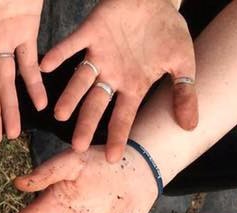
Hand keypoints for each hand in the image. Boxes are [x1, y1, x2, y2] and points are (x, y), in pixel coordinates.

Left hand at [41, 0, 196, 155]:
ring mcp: (100, 53)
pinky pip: (71, 44)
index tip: (112, 158)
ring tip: (59, 114)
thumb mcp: (184, 63)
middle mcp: (112, 74)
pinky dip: (59, 53)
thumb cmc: (169, 32)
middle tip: (76, 146)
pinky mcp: (90, 31)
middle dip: (86, 123)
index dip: (117, 136)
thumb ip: (185, 93)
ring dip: (70, 95)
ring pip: (80, 79)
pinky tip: (45, 65)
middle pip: (95, 103)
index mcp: (132, 84)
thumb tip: (191, 125)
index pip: (123, 116)